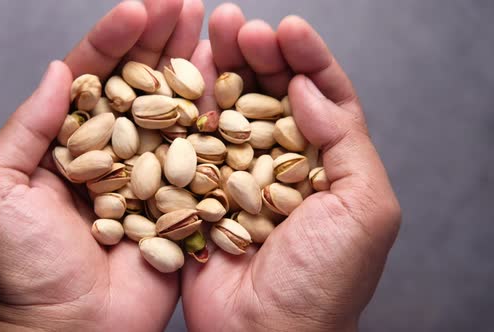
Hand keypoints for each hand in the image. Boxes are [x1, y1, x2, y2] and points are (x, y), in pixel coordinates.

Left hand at [0, 1, 203, 329]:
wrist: (68, 331)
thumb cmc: (22, 268)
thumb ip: (27, 128)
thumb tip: (60, 71)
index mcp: (67, 142)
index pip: (95, 78)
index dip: (114, 40)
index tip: (139, 7)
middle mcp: (112, 151)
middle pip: (140, 85)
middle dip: (160, 41)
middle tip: (185, 4)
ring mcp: (150, 174)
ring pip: (173, 112)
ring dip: (192, 69)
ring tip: (211, 28)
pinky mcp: (181, 202)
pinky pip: (200, 157)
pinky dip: (216, 123)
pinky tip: (230, 88)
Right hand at [182, 5, 400, 330]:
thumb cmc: (325, 283)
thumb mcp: (365, 209)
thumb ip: (346, 142)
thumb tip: (310, 88)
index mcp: (329, 166)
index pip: (323, 98)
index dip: (307, 59)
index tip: (288, 28)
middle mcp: (284, 165)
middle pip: (273, 96)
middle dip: (259, 55)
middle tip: (239, 24)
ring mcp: (240, 176)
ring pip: (232, 111)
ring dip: (223, 70)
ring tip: (212, 33)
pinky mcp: (201, 192)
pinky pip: (195, 144)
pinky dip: (189, 111)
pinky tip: (183, 80)